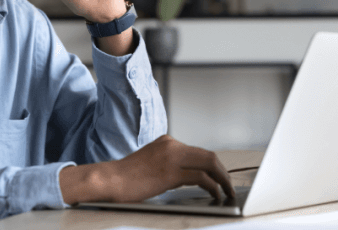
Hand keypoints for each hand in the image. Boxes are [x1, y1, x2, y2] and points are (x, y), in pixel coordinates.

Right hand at [59, 135, 234, 203]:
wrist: (109, 179)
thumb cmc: (126, 177)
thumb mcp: (150, 163)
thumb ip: (168, 164)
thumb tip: (186, 177)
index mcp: (167, 142)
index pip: (198, 151)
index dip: (213, 165)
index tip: (219, 177)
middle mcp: (171, 145)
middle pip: (208, 155)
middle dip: (223, 171)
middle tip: (229, 185)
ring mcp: (172, 157)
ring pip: (209, 163)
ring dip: (222, 179)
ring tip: (227, 191)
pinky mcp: (170, 173)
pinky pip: (201, 178)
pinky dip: (213, 187)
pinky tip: (215, 195)